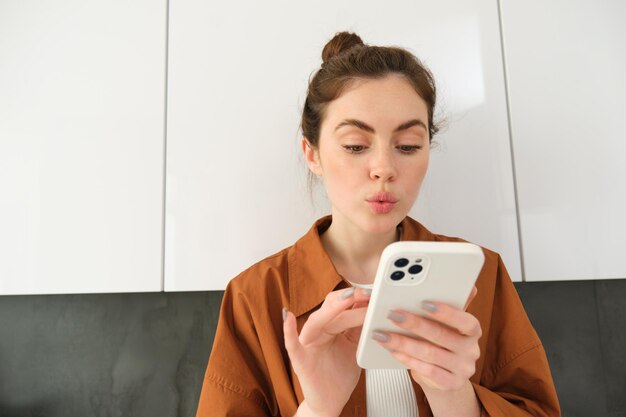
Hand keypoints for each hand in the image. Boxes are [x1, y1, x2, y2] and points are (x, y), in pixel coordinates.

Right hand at [283, 287, 369, 416]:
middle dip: (348, 300)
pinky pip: (291, 344)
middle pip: (330, 310)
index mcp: (330, 327)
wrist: (329, 403)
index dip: (355, 298)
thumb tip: (370, 306)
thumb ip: (358, 328)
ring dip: (332, 310)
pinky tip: (288, 317)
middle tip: (366, 294)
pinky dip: (288, 330)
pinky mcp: (299, 360)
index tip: (371, 293)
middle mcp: (317, 332)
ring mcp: (307, 345)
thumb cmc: (339, 376)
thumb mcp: (354, 347)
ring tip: (347, 300)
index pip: (341, 306)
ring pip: (317, 321)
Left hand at [374, 286, 480, 391]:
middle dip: (414, 324)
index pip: (465, 320)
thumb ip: (447, 303)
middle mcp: (471, 349)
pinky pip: (426, 370)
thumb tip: (456, 281)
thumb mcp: (447, 323)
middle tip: (392, 314)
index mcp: (472, 330)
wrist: (445, 376)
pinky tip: (393, 351)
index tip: (424, 302)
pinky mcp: (450, 383)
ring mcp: (462, 368)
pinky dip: (407, 359)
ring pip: (430, 353)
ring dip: (403, 342)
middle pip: (441, 336)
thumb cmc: (442, 342)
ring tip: (383, 334)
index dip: (446, 312)